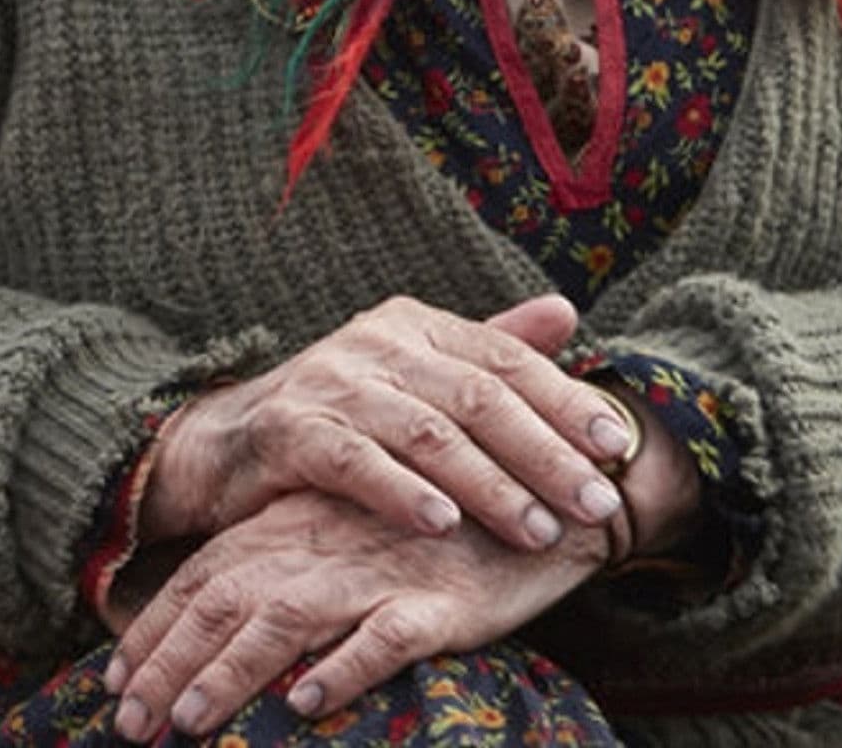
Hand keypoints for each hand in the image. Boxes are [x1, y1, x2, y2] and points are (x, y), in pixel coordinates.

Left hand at [105, 487, 609, 742]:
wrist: (550, 496)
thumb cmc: (443, 521)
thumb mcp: (359, 529)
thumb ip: (295, 556)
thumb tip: (235, 621)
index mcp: (303, 516)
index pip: (210, 569)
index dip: (157, 624)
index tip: (114, 678)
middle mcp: (329, 538)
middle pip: (228, 598)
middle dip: (169, 664)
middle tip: (126, 724)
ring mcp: (381, 569)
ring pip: (285, 619)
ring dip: (231, 674)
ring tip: (188, 724)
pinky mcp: (438, 603)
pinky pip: (381, 638)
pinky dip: (343, 668)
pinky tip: (307, 704)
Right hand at [140, 293, 635, 555]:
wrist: (224, 444)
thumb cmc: (339, 415)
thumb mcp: (414, 376)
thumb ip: (489, 347)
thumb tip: (568, 312)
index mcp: (418, 325)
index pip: (507, 357)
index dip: (565, 400)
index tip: (617, 446)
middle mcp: (380, 341)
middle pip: (479, 395)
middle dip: (546, 453)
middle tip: (597, 502)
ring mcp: (332, 381)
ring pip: (428, 432)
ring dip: (489, 484)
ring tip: (537, 529)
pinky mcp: (290, 428)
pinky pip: (355, 460)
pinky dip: (402, 492)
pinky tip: (443, 525)